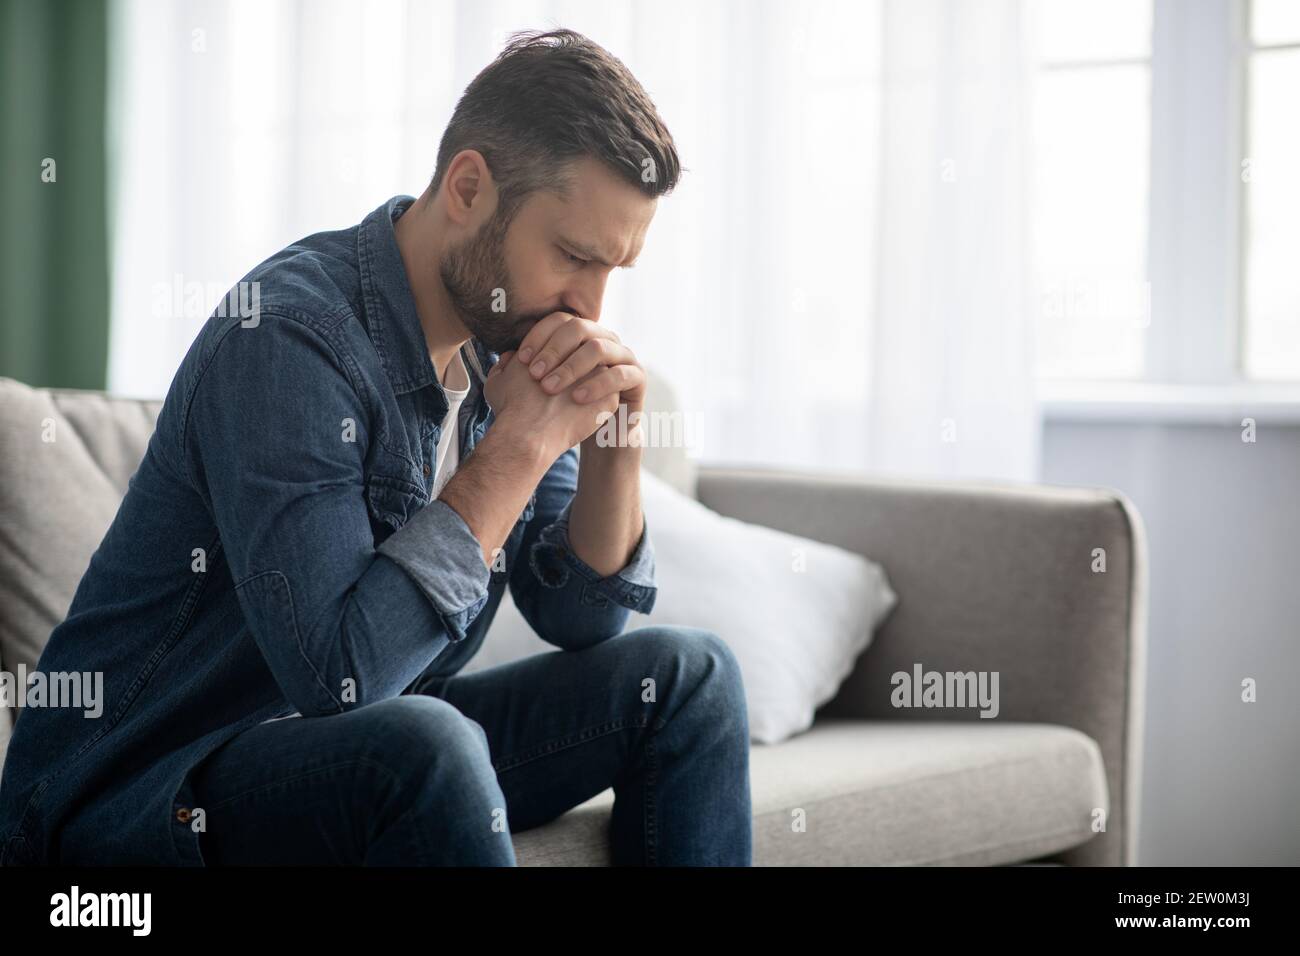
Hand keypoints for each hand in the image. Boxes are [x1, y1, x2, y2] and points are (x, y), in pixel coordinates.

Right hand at [483, 347, 619, 458]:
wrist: (529, 433)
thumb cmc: (511, 408)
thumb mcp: (498, 381)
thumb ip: (505, 364)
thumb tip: (511, 357)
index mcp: (554, 344)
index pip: (562, 339)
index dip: (552, 358)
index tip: (545, 376)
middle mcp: (581, 354)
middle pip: (584, 355)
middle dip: (574, 370)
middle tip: (559, 392)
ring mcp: (599, 375)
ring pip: (599, 375)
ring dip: (588, 385)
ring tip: (568, 405)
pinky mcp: (609, 398)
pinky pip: (607, 398)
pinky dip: (596, 407)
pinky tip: (580, 416)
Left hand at [514, 312, 646, 411]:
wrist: (597, 434)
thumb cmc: (565, 409)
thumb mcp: (538, 390)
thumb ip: (521, 372)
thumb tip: (505, 357)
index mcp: (581, 336)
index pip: (558, 320)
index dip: (538, 336)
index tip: (521, 361)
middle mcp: (603, 338)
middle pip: (579, 327)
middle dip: (553, 350)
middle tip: (535, 375)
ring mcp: (623, 355)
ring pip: (600, 348)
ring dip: (572, 366)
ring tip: (551, 388)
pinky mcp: (637, 377)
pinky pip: (619, 374)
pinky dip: (597, 384)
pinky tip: (577, 398)